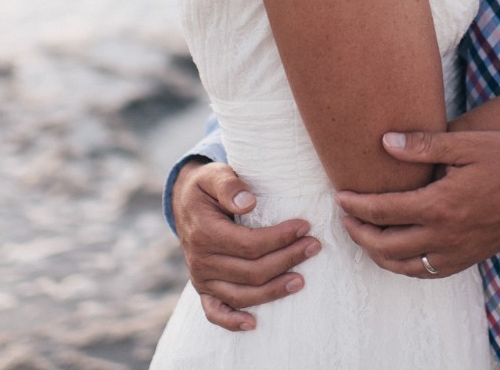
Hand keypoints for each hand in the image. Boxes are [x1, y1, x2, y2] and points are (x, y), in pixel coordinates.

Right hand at [172, 161, 320, 329]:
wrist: (186, 203)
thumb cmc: (207, 187)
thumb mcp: (214, 175)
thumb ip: (229, 185)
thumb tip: (248, 202)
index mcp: (204, 233)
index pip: (249, 244)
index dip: (279, 238)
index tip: (304, 226)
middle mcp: (201, 261)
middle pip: (251, 271)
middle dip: (287, 259)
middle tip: (314, 246)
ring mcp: (201, 279)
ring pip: (241, 294)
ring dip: (274, 291)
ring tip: (301, 280)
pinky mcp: (203, 290)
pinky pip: (214, 312)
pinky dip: (232, 322)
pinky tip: (254, 324)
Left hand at [335, 130, 499, 278]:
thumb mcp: (468, 143)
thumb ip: (424, 146)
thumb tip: (385, 142)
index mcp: (440, 205)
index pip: (383, 211)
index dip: (356, 205)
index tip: (341, 196)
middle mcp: (446, 236)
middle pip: (385, 245)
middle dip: (359, 233)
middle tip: (346, 217)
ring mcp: (458, 252)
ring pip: (403, 265)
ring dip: (377, 253)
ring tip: (365, 235)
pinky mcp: (469, 259)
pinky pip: (427, 272)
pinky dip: (404, 265)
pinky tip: (399, 250)